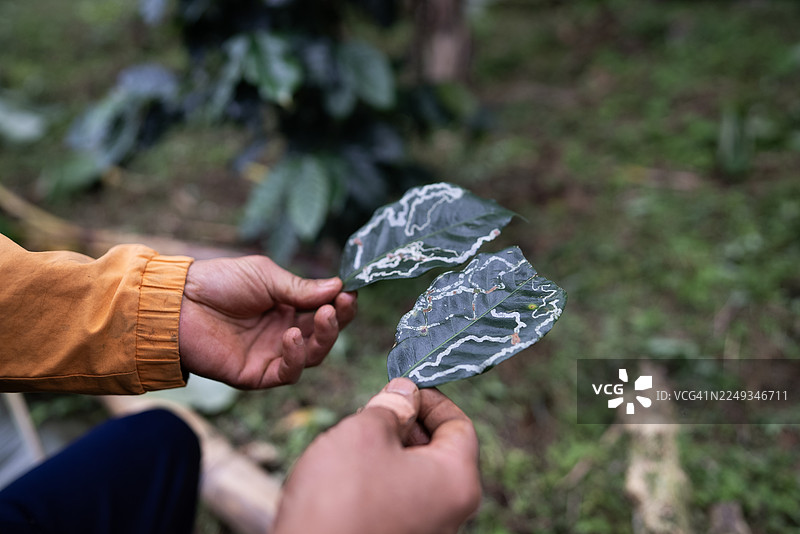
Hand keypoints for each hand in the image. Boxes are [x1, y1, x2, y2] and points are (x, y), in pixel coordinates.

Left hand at [178, 255, 356, 388]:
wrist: (179, 303)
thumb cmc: (219, 282)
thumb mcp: (265, 276)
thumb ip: (300, 288)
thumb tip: (339, 286)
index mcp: (288, 307)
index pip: (324, 309)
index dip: (340, 303)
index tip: (350, 292)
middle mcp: (284, 332)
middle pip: (323, 334)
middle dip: (337, 320)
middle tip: (340, 305)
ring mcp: (272, 354)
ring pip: (312, 355)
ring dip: (323, 338)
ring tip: (322, 317)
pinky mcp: (257, 375)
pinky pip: (287, 372)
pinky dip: (296, 357)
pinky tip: (293, 337)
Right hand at [274, 378, 481, 533]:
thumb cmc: (340, 500)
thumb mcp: (364, 433)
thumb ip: (391, 407)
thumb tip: (405, 392)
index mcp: (457, 481)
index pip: (460, 426)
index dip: (431, 400)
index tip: (403, 387)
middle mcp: (451, 513)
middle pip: (439, 452)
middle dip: (407, 425)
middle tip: (372, 411)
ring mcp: (428, 533)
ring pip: (416, 477)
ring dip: (389, 453)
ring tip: (353, 444)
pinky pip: (399, 503)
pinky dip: (379, 482)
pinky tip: (346, 477)